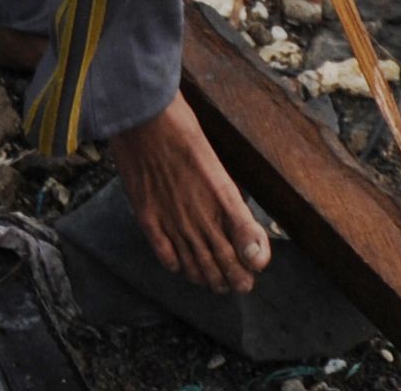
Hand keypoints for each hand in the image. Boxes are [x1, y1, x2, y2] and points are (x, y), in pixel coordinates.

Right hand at [109, 94, 275, 292]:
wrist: (143, 116)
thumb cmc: (181, 126)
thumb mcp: (215, 158)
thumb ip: (229, 197)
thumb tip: (244, 225)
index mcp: (224, 196)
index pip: (248, 241)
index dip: (256, 259)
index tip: (257, 266)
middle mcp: (201, 215)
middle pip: (223, 260)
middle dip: (235, 278)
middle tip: (240, 286)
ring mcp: (173, 220)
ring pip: (195, 264)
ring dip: (208, 278)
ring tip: (215, 285)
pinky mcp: (149, 218)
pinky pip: (165, 253)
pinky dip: (175, 264)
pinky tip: (179, 267)